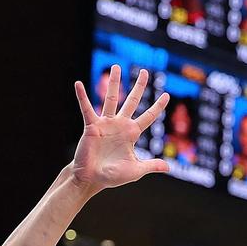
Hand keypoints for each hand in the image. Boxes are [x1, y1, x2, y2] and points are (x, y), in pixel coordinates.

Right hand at [72, 66, 168, 195]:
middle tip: (144, 72)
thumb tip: (168, 167)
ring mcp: (105, 124)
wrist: (91, 179)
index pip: (148, 117)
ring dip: (113, 83)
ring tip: (116, 67)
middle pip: (132, 101)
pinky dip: (82, 96)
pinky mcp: (91, 126)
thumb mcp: (135, 170)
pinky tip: (78, 84)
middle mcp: (119, 125)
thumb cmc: (111, 176)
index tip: (166, 95)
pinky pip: (87, 108)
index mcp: (131, 134)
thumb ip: (151, 165)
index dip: (157, 106)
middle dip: (139, 87)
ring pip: (111, 99)